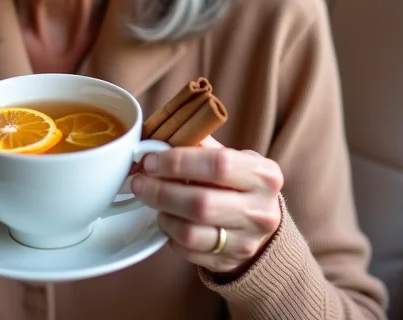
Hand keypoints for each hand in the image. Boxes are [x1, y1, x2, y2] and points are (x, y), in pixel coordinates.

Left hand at [130, 137, 282, 274]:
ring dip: (163, 214)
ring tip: (152, 201)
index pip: (218, 164)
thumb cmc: (238, 183)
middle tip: (139, 182)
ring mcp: (246, 242)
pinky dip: (169, 234)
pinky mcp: (228, 263)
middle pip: (201, 203)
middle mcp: (260, 211)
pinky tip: (166, 219)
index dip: (178, 162)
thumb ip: (200, 146)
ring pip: (191, 233)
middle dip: (161, 191)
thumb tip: (159, 139)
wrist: (259, 224)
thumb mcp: (232, 157)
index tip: (152, 160)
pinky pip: (188, 252)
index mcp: (263, 175)